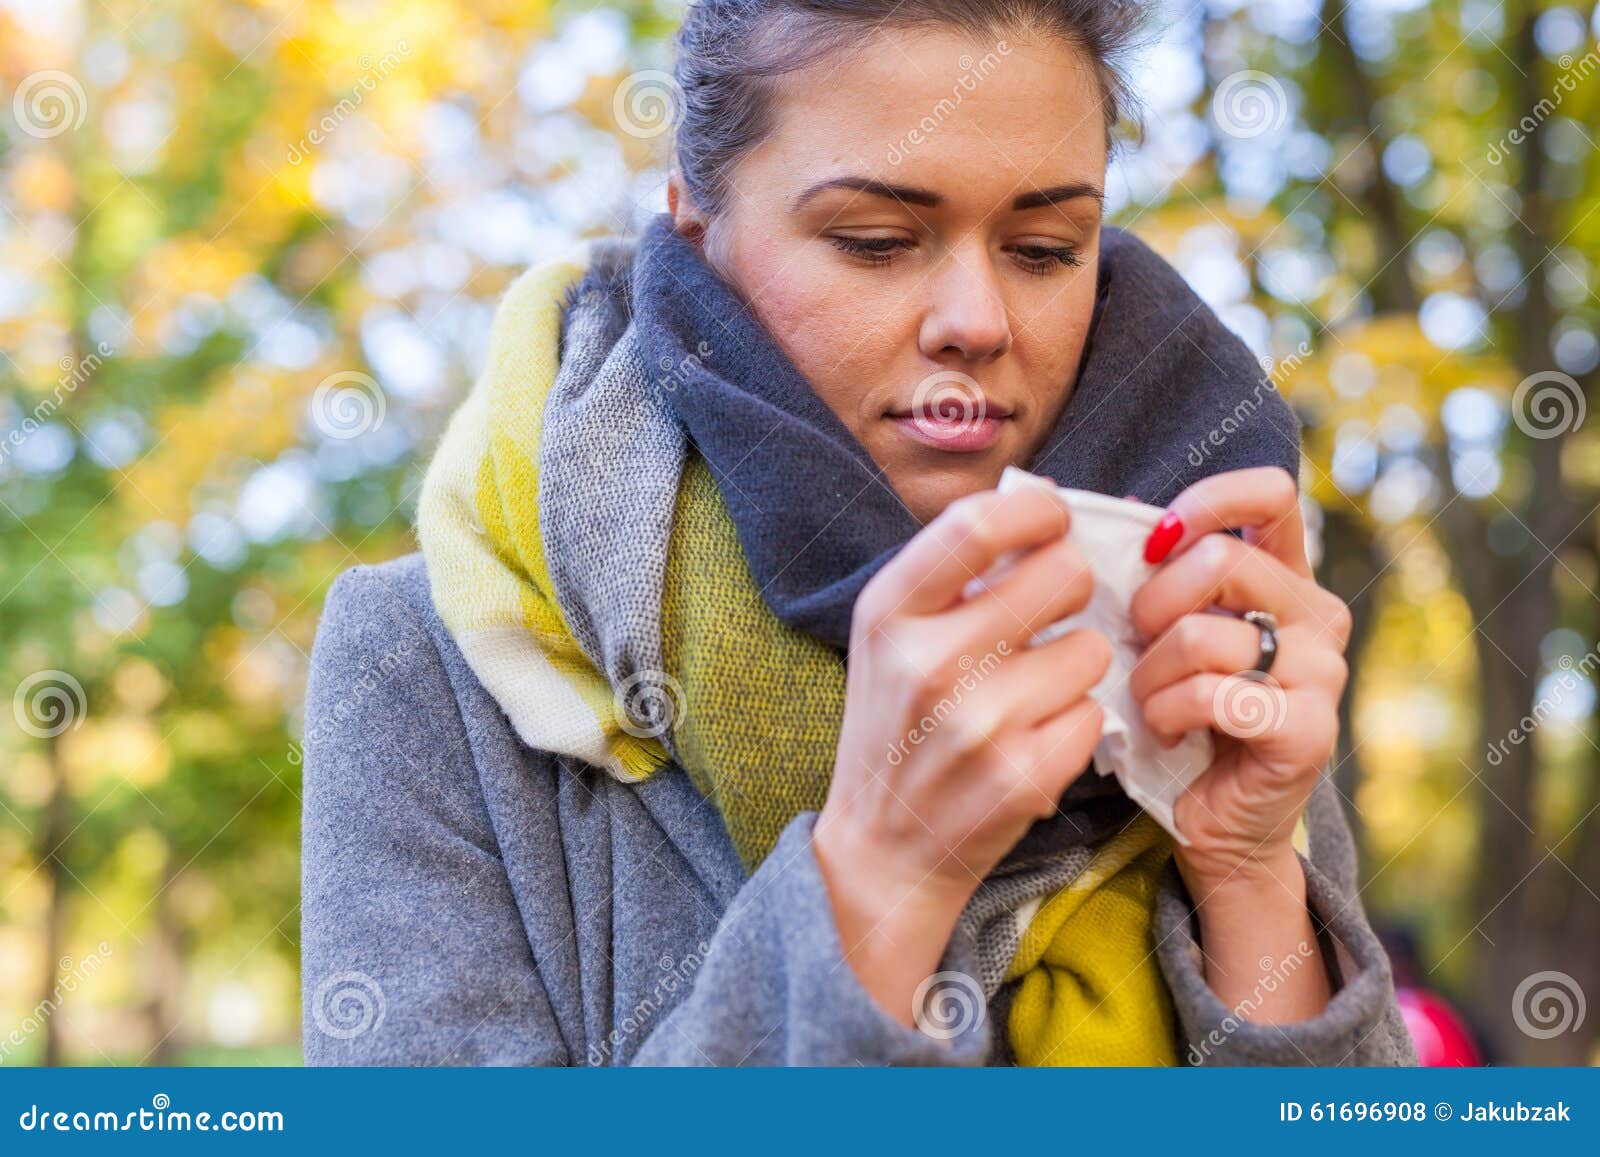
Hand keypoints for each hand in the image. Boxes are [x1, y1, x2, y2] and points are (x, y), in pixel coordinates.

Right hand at [814, 484, 1111, 1027]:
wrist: (882, 851)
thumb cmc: (895, 728)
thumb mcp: (892, 637)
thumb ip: (953, 572)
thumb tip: (1042, 499)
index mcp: (887, 613)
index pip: (978, 524)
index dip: (1036, 512)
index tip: (1053, 522)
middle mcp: (927, 663)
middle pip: (1062, 575)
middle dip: (1073, 588)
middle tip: (1052, 613)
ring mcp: (978, 723)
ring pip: (1091, 649)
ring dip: (1076, 665)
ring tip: (1031, 692)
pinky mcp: (1024, 776)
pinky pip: (1096, 714)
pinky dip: (1078, 723)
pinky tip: (1036, 739)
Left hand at [1128, 467, 1351, 896]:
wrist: (1218, 824)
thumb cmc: (1183, 719)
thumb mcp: (1168, 634)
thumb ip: (1164, 575)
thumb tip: (1127, 513)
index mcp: (1287, 580)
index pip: (1273, 495)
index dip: (1209, 500)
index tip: (1155, 543)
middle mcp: (1317, 617)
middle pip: (1219, 560)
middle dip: (1152, 604)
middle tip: (1138, 647)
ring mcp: (1322, 673)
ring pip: (1203, 634)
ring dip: (1150, 672)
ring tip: (1150, 700)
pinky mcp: (1308, 729)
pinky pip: (1212, 694)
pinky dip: (1168, 712)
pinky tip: (1168, 731)